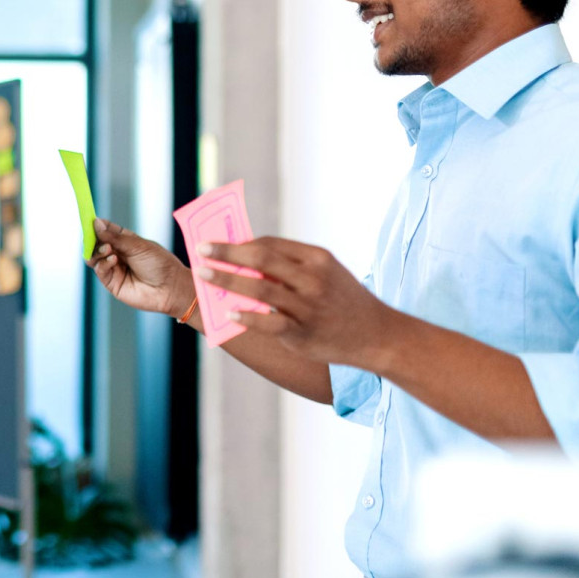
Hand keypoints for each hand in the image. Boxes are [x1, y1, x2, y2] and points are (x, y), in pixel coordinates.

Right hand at [87, 217, 192, 317]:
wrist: (170, 287)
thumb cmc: (159, 264)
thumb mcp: (137, 245)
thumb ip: (115, 237)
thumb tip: (96, 224)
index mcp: (125, 240)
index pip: (106, 229)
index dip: (97, 225)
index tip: (90, 220)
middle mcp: (117, 253)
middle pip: (96, 243)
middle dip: (93, 238)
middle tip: (95, 235)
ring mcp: (113, 268)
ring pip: (94, 257)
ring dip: (97, 251)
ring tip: (107, 249)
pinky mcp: (111, 282)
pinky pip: (100, 270)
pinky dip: (103, 263)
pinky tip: (113, 260)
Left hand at [198, 237, 400, 365]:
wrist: (378, 335)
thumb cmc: (343, 299)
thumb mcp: (325, 272)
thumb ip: (290, 265)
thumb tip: (245, 257)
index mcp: (316, 258)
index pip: (270, 244)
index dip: (240, 243)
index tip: (216, 242)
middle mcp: (312, 279)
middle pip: (262, 260)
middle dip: (227, 253)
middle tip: (201, 250)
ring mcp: (308, 306)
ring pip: (261, 289)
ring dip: (228, 280)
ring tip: (203, 276)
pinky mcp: (304, 332)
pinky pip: (270, 322)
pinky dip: (248, 316)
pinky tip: (228, 312)